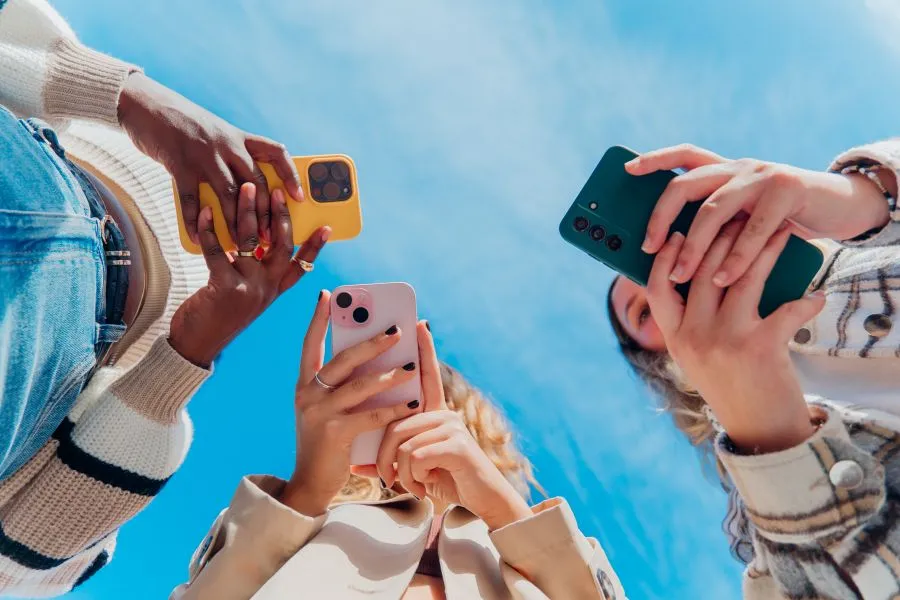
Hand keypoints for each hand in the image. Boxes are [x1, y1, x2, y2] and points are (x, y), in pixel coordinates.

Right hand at [118, 73, 303, 243]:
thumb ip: (232, 155)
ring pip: (229, 195)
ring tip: (242, 246)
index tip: (298, 197)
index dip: (290, 175)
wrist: (146, 105)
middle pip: (255, 183)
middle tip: (268, 238)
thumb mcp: (216, 132)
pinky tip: (199, 239)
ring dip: (237, 223)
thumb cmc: (184, 123)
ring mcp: (204, 155)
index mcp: (239, 137)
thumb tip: (249, 189)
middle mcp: (227, 145)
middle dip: (264, 214)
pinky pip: (192, 200)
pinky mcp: (180, 165)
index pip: (275, 153)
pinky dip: (196, 222)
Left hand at [168, 183, 326, 366]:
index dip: (315, 246)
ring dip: (248, 211)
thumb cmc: (215, 318)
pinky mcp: (225, 288)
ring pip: (252, 242)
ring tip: (245, 188)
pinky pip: (219, 251)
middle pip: (282, 246)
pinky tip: (207, 212)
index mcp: (272, 291)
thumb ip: (250, 272)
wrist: (195, 346)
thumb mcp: (242, 295)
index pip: (301, 266)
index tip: (325, 227)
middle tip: (277, 192)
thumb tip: (249, 242)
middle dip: (281, 216)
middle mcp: (266, 289)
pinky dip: (211, 230)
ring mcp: (248, 288)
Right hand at [279, 296, 422, 516]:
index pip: (309, 344)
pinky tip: (413, 403)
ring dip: (390, 374)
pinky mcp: (335, 432)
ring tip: (413, 364)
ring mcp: (319, 413)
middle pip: (342, 359)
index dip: (318, 319)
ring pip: (361, 384)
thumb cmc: (325, 444)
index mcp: (304, 386)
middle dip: (371, 342)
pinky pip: (371, 414)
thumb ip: (340, 386)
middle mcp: (307, 395)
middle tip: (396, 329)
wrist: (310, 485)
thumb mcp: (325, 410)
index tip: (327, 294)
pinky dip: (394, 408)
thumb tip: (371, 356)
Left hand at [373, 335, 530, 529]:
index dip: (424, 348)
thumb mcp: (412, 469)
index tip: (420, 322)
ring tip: (407, 487)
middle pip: (396, 420)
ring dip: (398, 471)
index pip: (427, 375)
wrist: (480, 503)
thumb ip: (388, 459)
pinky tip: (422, 488)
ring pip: (402, 441)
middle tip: (385, 478)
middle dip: (383, 455)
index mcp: (434, 413)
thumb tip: (354, 464)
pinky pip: (415, 455)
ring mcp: (451, 426)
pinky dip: (411, 477)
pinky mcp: (457, 444)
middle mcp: (444, 413)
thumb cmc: (445, 481)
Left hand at [628, 144, 891, 285]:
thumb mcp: (743, 217)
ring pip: (714, 209)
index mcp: (725, 170)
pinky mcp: (787, 191)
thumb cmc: (782, 219)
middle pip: (686, 184)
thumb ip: (714, 223)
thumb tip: (663, 253)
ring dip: (694, 247)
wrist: (842, 208)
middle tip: (647, 247)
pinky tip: (723, 279)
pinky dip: (736, 257)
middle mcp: (739, 167)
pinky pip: (753, 228)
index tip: (628, 169)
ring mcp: (762, 176)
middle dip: (661, 216)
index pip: (684, 154)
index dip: (656, 159)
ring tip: (680, 275)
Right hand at [646, 220, 825, 453]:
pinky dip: (805, 300)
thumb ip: (691, 320)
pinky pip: (786, 310)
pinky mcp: (760, 347)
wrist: (759, 429)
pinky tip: (816, 294)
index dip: (667, 255)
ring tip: (781, 231)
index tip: (681, 230)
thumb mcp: (696, 357)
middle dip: (721, 237)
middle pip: (702, 271)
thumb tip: (703, 271)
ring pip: (741, 278)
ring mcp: (725, 341)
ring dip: (765, 250)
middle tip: (740, 214)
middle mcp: (694, 337)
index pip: (658, 286)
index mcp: (675, 337)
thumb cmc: (730, 386)